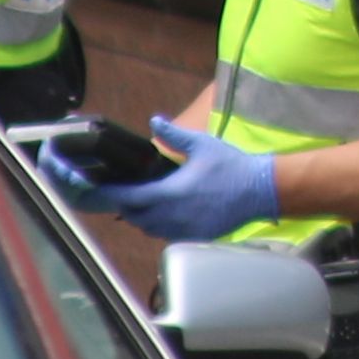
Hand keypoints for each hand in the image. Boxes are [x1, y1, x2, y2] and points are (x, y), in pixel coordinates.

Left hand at [64, 121, 282, 242]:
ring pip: (148, 228)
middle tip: (122, 191)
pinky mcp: (194, 237)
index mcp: (170, 193)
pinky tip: (165, 211)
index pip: (128, 197)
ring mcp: (183, 229)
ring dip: (141, 216)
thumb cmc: (232, 167)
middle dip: (125, 204)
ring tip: (142, 201)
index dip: (110, 193)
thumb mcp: (201, 144)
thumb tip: (154, 121)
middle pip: (134, 216)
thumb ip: (173, 135)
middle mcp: (172, 216)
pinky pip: (166, 234)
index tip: (98, 188)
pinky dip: (159, 224)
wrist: (260, 191)